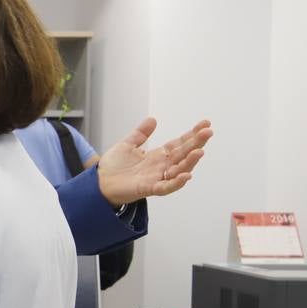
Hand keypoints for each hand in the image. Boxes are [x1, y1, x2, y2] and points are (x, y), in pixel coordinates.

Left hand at [95, 118, 212, 204]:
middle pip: (183, 154)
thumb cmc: (113, 167)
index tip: (205, 123)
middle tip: (208, 131)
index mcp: (158, 156)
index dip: (192, 134)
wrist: (98, 182)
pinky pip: (166, 187)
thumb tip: (153, 119)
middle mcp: (161, 167)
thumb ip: (140, 133)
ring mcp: (156, 178)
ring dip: (190, 162)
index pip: (179, 144)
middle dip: (196, 143)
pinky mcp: (148, 188)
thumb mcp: (127, 145)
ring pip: (179, 170)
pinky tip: (187, 175)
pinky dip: (176, 182)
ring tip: (200, 151)